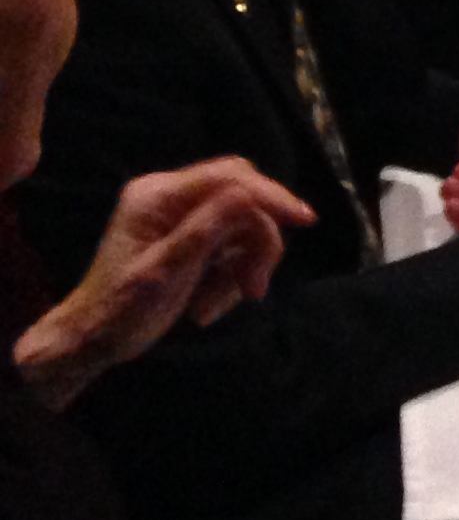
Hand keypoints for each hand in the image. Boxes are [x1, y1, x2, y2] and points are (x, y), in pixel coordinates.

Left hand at [12, 161, 314, 409]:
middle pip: (243, 198)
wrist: (93, 341)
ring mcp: (182, 217)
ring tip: (220, 305)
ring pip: (244, 226)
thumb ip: (205, 229)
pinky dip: (232, 276)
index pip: (229, 178)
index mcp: (157, 196)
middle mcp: (171, 197)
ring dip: (243, 267)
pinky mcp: (192, 238)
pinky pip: (234, 246)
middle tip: (256, 284)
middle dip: (257, 241)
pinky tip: (210, 304)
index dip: (270, 196)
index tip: (304, 220)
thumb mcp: (165, 271)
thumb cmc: (121, 309)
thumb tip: (249, 195)